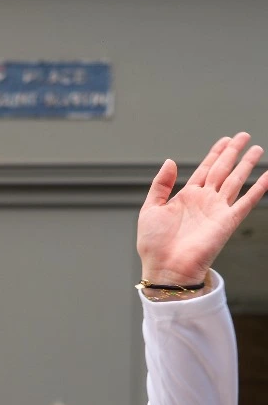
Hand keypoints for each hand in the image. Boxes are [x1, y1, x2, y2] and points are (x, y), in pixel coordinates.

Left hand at [138, 133, 267, 287]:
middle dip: (233, 152)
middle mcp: (204, 201)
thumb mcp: (150, 210)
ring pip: (235, 180)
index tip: (225, 140)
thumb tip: (170, 162)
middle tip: (243, 136)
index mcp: (186, 197)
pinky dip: (258, 189)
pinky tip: (267, 176)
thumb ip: (160, 185)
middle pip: (222, 170)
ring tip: (256, 149)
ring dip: (246, 165)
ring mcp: (217, 210)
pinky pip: (247, 201)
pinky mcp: (227, 221)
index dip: (215, 154)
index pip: (205, 169)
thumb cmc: (154, 245)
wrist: (165, 268)